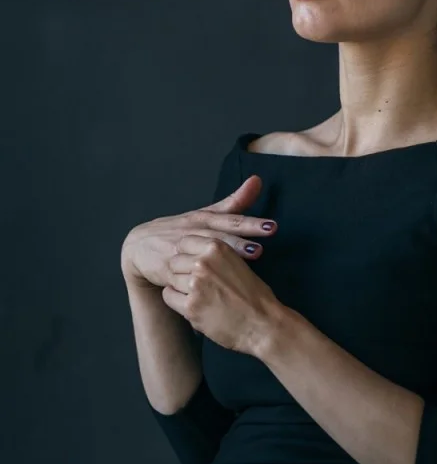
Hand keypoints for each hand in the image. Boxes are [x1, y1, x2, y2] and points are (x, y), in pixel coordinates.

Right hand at [120, 174, 277, 290]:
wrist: (138, 248)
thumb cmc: (180, 231)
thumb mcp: (206, 215)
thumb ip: (234, 202)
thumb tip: (258, 180)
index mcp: (202, 220)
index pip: (229, 221)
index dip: (250, 224)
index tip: (272, 227)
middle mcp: (191, 233)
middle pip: (217, 237)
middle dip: (238, 242)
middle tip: (260, 248)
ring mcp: (178, 251)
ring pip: (201, 253)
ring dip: (222, 256)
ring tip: (245, 260)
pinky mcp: (167, 270)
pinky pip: (183, 274)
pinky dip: (196, 278)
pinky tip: (210, 283)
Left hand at [161, 236, 284, 356]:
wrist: (263, 323)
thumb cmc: (254, 296)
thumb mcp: (237, 263)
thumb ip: (214, 257)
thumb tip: (193, 255)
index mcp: (216, 248)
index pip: (184, 242)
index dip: (186, 254)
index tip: (190, 263)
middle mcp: (203, 262)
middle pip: (174, 261)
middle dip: (181, 271)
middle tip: (194, 284)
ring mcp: (195, 284)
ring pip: (171, 279)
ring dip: (180, 287)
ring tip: (197, 296)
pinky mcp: (190, 306)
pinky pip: (169, 297)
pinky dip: (178, 302)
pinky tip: (192, 305)